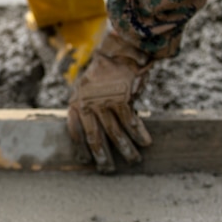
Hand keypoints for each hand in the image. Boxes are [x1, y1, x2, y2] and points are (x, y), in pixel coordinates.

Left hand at [67, 32, 152, 172]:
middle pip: (94, 138)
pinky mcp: (122, 99)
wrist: (119, 51)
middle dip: (102, 157)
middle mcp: (88, 105)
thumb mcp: (86, 88)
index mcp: (77, 103)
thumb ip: (88, 108)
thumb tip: (96, 131)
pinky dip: (139, 134)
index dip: (80, 148)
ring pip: (115, 133)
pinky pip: (131, 122)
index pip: (75, 132)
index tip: (85, 162)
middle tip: (108, 170)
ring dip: (126, 149)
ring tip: (134, 160)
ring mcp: (105, 103)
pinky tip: (146, 143)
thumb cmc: (104, 72)